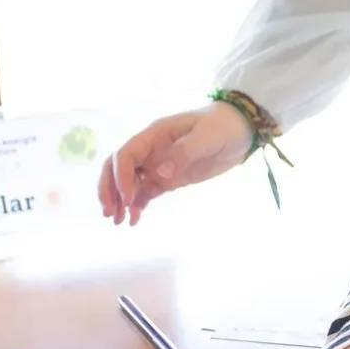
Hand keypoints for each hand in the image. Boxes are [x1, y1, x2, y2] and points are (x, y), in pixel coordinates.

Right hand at [97, 102, 253, 225]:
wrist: (240, 130)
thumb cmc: (222, 126)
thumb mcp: (206, 136)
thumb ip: (184, 153)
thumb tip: (159, 174)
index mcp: (154, 135)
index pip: (126, 155)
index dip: (122, 177)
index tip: (128, 199)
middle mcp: (150, 150)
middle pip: (117, 168)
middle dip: (110, 190)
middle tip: (110, 214)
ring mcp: (158, 165)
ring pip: (129, 183)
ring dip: (120, 201)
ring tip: (118, 222)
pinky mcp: (168, 179)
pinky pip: (146, 192)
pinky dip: (137, 205)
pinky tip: (134, 220)